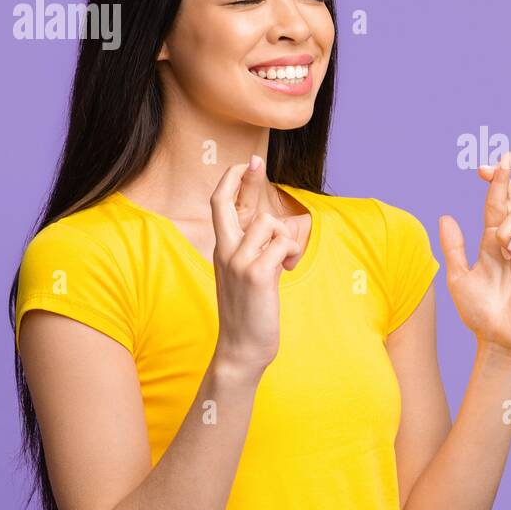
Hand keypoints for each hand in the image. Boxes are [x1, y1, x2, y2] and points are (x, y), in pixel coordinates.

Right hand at [209, 161, 303, 374]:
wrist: (241, 348)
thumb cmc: (248, 311)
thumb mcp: (243, 274)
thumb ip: (251, 249)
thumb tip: (270, 226)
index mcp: (221, 249)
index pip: (218, 205)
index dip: (230, 180)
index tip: (244, 162)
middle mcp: (225, 251)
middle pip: (228, 202)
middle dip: (245, 178)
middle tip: (257, 161)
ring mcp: (239, 261)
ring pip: (269, 223)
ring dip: (286, 238)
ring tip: (284, 261)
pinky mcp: (258, 273)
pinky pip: (284, 244)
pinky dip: (292, 253)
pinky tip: (288, 270)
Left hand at [438, 152, 510, 353]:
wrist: (498, 336)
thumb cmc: (478, 312)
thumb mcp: (457, 276)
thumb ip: (453, 247)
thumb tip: (445, 216)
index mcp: (491, 241)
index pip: (495, 204)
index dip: (493, 182)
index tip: (482, 167)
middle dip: (505, 177)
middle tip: (503, 158)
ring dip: (507, 223)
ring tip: (500, 248)